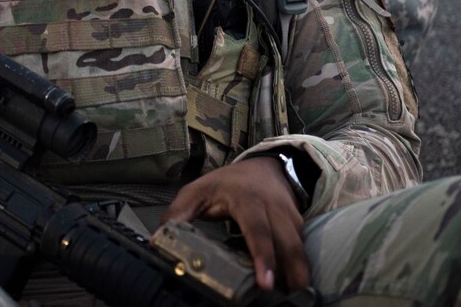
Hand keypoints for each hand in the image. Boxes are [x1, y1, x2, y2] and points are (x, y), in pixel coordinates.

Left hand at [162, 157, 309, 290]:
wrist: (264, 166)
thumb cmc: (226, 183)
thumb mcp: (197, 191)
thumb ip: (178, 213)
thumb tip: (158, 239)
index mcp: (246, 199)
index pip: (256, 230)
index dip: (262, 256)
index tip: (265, 282)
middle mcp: (272, 207)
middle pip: (286, 241)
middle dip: (291, 270)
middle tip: (292, 296)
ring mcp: (289, 214)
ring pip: (298, 245)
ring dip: (299, 271)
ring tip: (295, 296)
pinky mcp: (299, 222)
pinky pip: (302, 245)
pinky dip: (300, 264)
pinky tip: (294, 282)